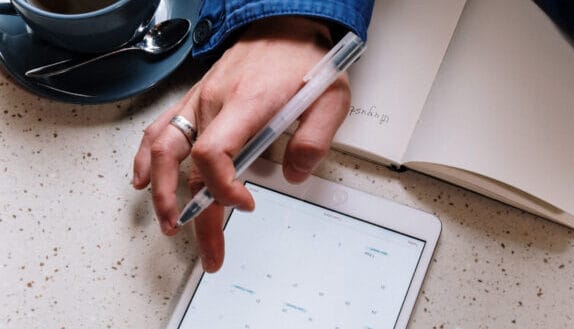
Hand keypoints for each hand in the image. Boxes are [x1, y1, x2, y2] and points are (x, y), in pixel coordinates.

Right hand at [131, 17, 350, 271]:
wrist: (285, 25)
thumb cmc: (305, 60)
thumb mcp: (330, 99)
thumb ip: (314, 139)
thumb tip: (294, 175)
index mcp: (248, 103)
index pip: (214, 153)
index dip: (223, 188)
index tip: (245, 205)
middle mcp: (216, 103)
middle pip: (187, 165)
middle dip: (195, 216)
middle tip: (210, 251)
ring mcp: (200, 101)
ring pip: (163, 150)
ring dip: (161, 192)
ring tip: (170, 224)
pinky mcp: (195, 100)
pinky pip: (161, 129)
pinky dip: (145, 158)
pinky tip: (141, 180)